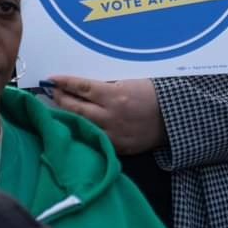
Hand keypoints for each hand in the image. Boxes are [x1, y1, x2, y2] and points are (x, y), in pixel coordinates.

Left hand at [48, 76, 165, 154]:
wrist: (175, 118)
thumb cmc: (154, 94)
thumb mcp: (130, 82)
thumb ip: (107, 87)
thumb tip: (83, 87)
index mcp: (114, 96)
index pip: (82, 87)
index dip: (65, 83)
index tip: (51, 80)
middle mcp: (110, 116)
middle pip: (77, 108)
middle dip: (61, 99)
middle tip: (52, 92)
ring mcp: (113, 134)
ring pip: (82, 125)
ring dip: (68, 116)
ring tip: (58, 109)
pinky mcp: (118, 148)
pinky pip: (96, 139)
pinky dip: (84, 131)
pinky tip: (75, 126)